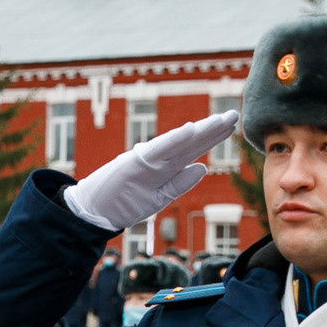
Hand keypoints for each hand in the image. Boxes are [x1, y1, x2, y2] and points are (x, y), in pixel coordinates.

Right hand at [61, 111, 239, 231]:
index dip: (211, 138)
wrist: (92, 211)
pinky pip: (158, 151)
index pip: (192, 149)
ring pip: (178, 144)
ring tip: (221, 120)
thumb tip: (203, 167)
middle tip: (234, 114)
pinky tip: (191, 129)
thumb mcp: (157, 197)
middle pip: (190, 143)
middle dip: (212, 129)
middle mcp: (157, 160)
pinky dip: (174, 140)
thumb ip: (179, 183)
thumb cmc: (122, 203)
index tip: (230, 126)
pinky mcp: (134, 164)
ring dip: (200, 131)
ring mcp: (146, 160)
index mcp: (163, 168)